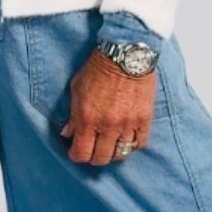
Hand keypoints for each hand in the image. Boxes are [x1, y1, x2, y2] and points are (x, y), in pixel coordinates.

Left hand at [59, 47, 157, 164]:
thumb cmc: (99, 67)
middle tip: (93, 149)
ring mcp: (127, 123)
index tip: (76, 151)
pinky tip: (127, 138)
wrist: (125, 53)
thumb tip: (67, 133)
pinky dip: (133, 144)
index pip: (81, 153)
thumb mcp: (77, 88)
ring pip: (121, 154)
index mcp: (87, 118)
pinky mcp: (144, 119)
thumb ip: (72, 114)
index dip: (77, 156)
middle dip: (94, 157)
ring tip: (111, 145)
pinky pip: (140, 143)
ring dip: (114, 152)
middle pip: (101, 158)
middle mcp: (107, 125)